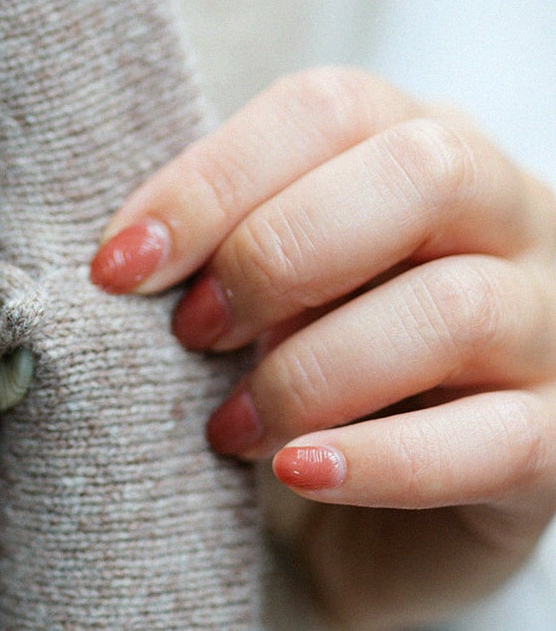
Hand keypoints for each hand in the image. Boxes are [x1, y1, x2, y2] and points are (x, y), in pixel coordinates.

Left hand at [89, 68, 555, 630]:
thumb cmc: (294, 359)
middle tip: (191, 334)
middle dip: (277, 253)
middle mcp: (508, 211)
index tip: (118, 267)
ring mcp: (550, 323)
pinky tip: (297, 472)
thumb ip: (215, 243)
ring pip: (456, 307)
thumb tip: (125, 259)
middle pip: (421, 172)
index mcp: (420, 139)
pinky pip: (493, 441)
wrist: (364, 522)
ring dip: (315, 369)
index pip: (329, 108)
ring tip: (230, 427)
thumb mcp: (253, 281)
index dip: (213, 180)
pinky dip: (380, 460)